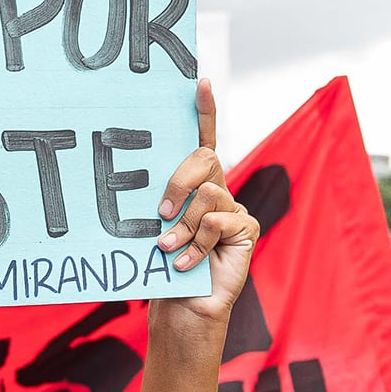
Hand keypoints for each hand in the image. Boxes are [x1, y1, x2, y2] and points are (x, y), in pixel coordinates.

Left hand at [152, 82, 258, 323]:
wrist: (181, 309)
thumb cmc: (162, 268)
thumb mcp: (155, 229)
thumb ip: (160, 204)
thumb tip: (143, 188)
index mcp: (195, 184)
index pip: (202, 140)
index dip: (205, 111)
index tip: (199, 82)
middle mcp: (218, 190)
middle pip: (206, 159)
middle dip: (179, 182)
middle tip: (162, 213)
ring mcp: (234, 209)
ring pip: (209, 195)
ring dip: (183, 225)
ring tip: (168, 249)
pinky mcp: (246, 230)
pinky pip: (219, 223)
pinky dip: (197, 245)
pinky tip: (186, 264)